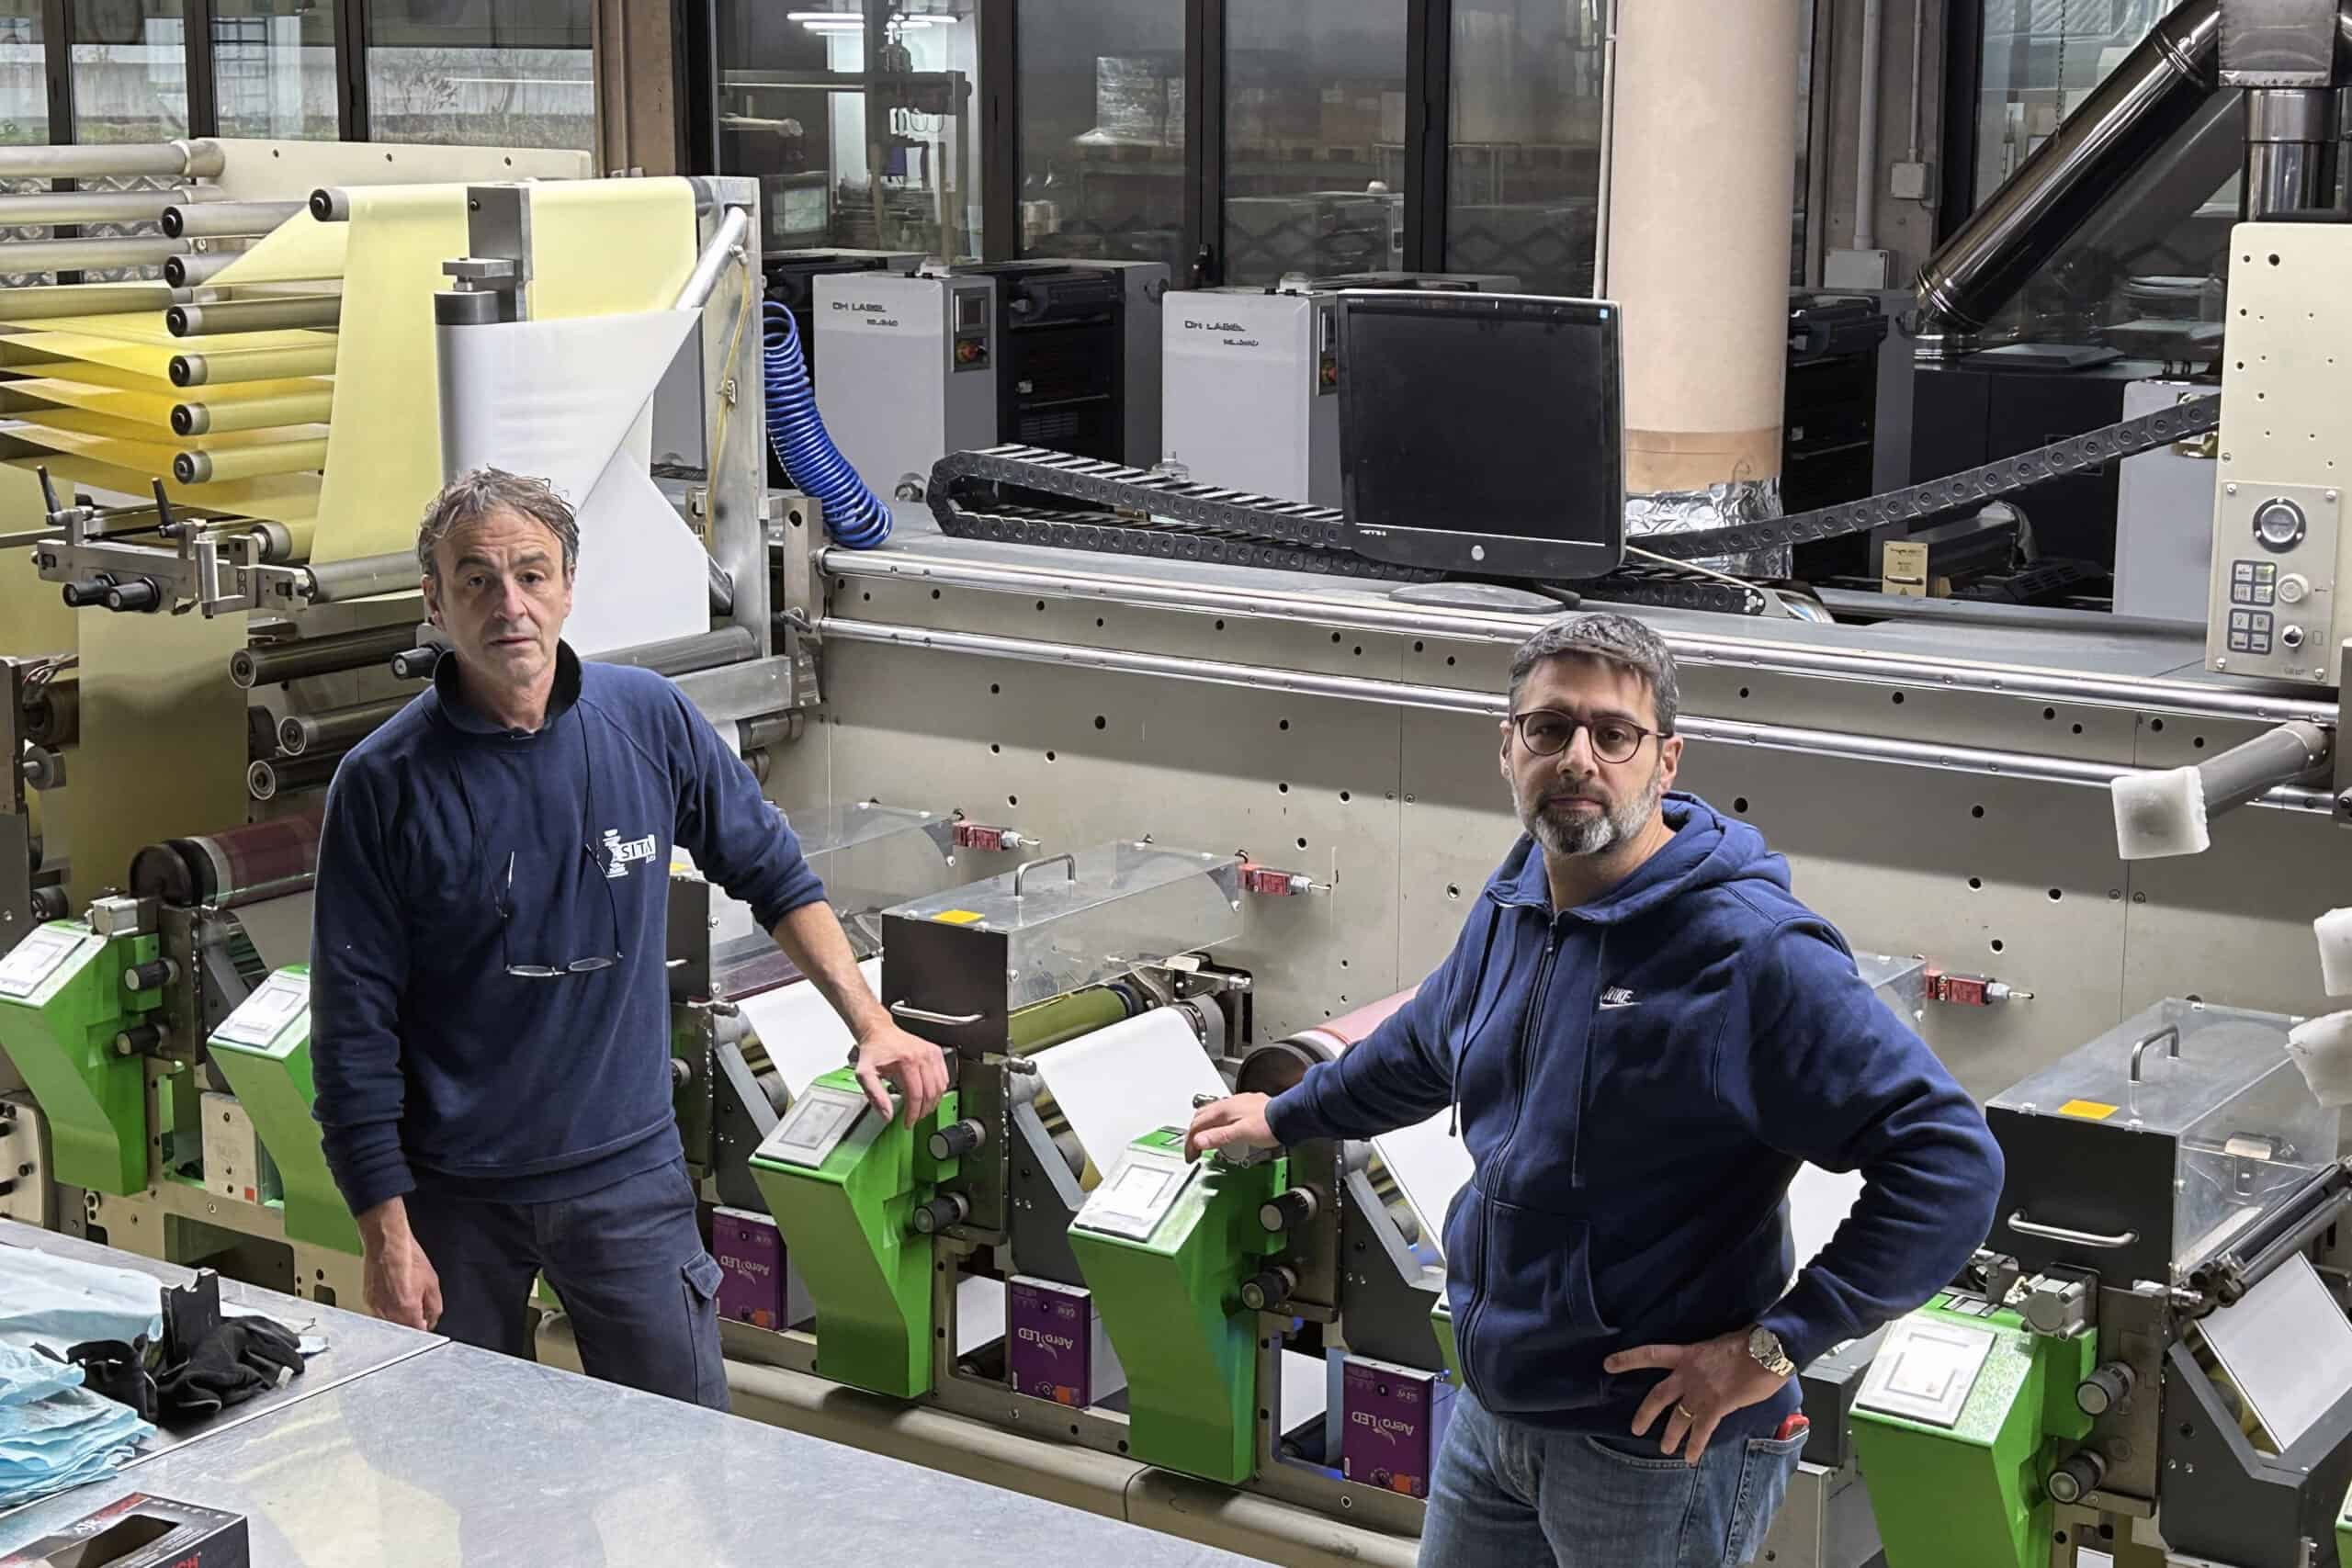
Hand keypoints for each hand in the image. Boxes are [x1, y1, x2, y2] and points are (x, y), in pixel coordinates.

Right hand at [358, 1198, 441, 1331]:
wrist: (387, 1243)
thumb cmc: (408, 1258)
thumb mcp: (432, 1283)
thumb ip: (434, 1307)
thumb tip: (432, 1320)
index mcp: (406, 1310)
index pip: (418, 1333)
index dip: (425, 1327)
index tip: (427, 1321)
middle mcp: (388, 1313)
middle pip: (402, 1330)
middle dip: (411, 1323)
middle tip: (418, 1307)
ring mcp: (375, 1308)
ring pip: (389, 1324)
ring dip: (399, 1317)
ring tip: (404, 1296)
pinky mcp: (367, 1301)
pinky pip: (379, 1313)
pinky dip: (387, 1309)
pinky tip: (393, 1294)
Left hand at [853, 1020, 949, 1123]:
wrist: (880, 1031)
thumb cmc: (874, 1051)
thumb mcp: (865, 1074)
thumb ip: (875, 1095)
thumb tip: (887, 1114)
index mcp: (907, 1061)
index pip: (916, 1095)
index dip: (913, 1113)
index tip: (908, 1122)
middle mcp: (923, 1056)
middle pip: (931, 1093)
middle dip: (923, 1111)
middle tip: (915, 1118)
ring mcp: (932, 1053)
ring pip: (941, 1086)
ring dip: (933, 1102)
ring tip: (922, 1110)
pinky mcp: (936, 1052)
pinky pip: (944, 1077)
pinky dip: (939, 1090)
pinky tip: (930, 1095)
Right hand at [1185, 1093, 1275, 1161]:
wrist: (1289, 1116)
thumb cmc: (1269, 1124)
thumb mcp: (1241, 1134)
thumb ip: (1219, 1137)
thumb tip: (1199, 1140)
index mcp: (1223, 1110)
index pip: (1197, 1125)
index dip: (1190, 1142)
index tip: (1191, 1156)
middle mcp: (1228, 1104)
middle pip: (1201, 1117)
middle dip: (1194, 1134)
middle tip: (1194, 1150)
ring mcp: (1237, 1104)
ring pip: (1211, 1114)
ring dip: (1204, 1128)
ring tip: (1205, 1142)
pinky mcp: (1246, 1107)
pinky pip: (1223, 1114)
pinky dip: (1216, 1125)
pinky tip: (1223, 1131)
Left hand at [1607, 1327, 1791, 1463]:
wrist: (1769, 1351)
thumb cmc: (1750, 1343)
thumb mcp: (1719, 1345)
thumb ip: (1707, 1360)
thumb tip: (1708, 1369)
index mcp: (1687, 1353)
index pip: (1650, 1354)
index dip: (1627, 1360)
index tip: (1607, 1365)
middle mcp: (1688, 1373)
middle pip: (1657, 1395)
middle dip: (1645, 1413)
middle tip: (1635, 1429)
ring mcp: (1701, 1390)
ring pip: (1678, 1417)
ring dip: (1670, 1435)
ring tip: (1664, 1448)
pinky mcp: (1717, 1405)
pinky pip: (1701, 1430)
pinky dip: (1695, 1446)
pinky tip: (1690, 1459)